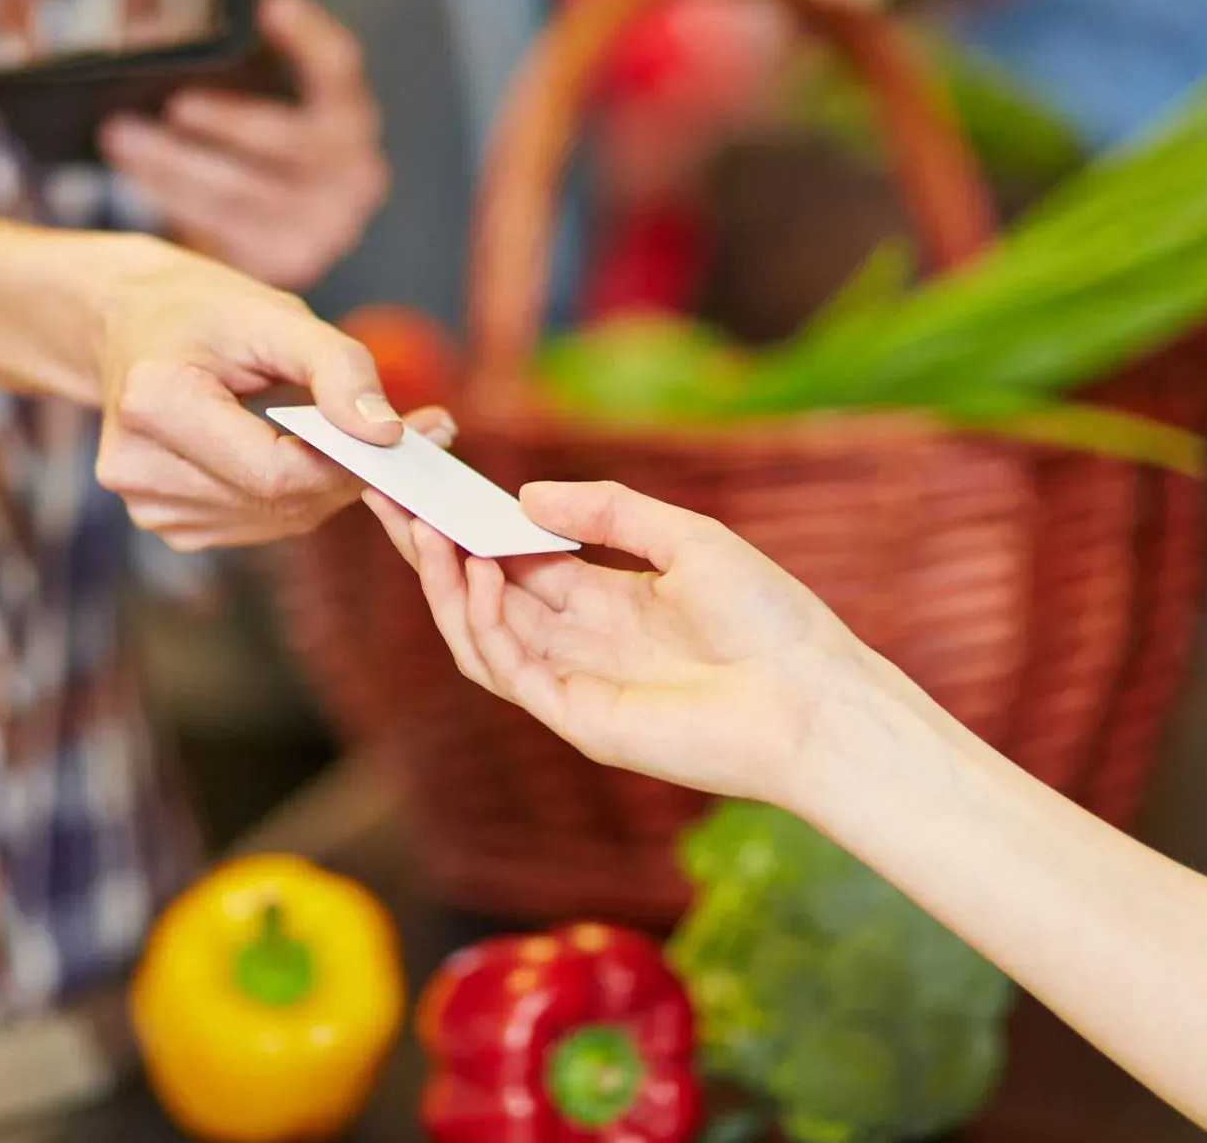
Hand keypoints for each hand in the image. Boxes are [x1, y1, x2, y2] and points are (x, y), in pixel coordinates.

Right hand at [94, 237, 451, 551]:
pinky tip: (297, 454)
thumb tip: (387, 434)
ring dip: (325, 485)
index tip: (405, 434)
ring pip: (277, 520)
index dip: (347, 462)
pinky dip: (295, 495)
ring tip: (347, 435)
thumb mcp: (275, 316)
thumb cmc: (205, 313)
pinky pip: (260, 523)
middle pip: (279, 501)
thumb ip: (337, 369)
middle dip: (348, 472)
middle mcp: (139, 467)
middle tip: (406, 432)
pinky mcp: (167, 522)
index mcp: (154, 404)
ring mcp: (148, 504)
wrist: (130, 325)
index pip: (274, 472)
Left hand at [100, 0, 388, 291]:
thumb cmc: (268, 154)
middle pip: (289, 141)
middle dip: (228, 121)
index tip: (273, 4)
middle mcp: (355, 175)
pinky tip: (139, 176)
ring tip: (119, 137)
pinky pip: (221, 229)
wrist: (287, 234)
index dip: (311, 37)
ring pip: (242, 191)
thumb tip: (180, 30)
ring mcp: (326, 226)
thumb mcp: (273, 105)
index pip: (342, 68)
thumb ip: (248, 72)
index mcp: (353, 118)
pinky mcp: (288, 262)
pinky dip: (174, 200)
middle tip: (175, 104)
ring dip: (173, 164)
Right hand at [365, 480, 893, 805]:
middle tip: (392, 502)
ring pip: (481, 636)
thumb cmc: (769, 619)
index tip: (430, 486)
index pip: (516, 562)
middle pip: (485, 596)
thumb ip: (607, 513)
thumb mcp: (685, 539)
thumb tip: (523, 500)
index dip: (471, 527)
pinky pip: (509, 670)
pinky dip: (482, 621)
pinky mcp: (580, 719)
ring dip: (446, 586)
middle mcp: (582, 644)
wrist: (814, 699)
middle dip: (435, 551)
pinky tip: (478, 571)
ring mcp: (576, 684)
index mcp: (607, 602)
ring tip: (429, 534)